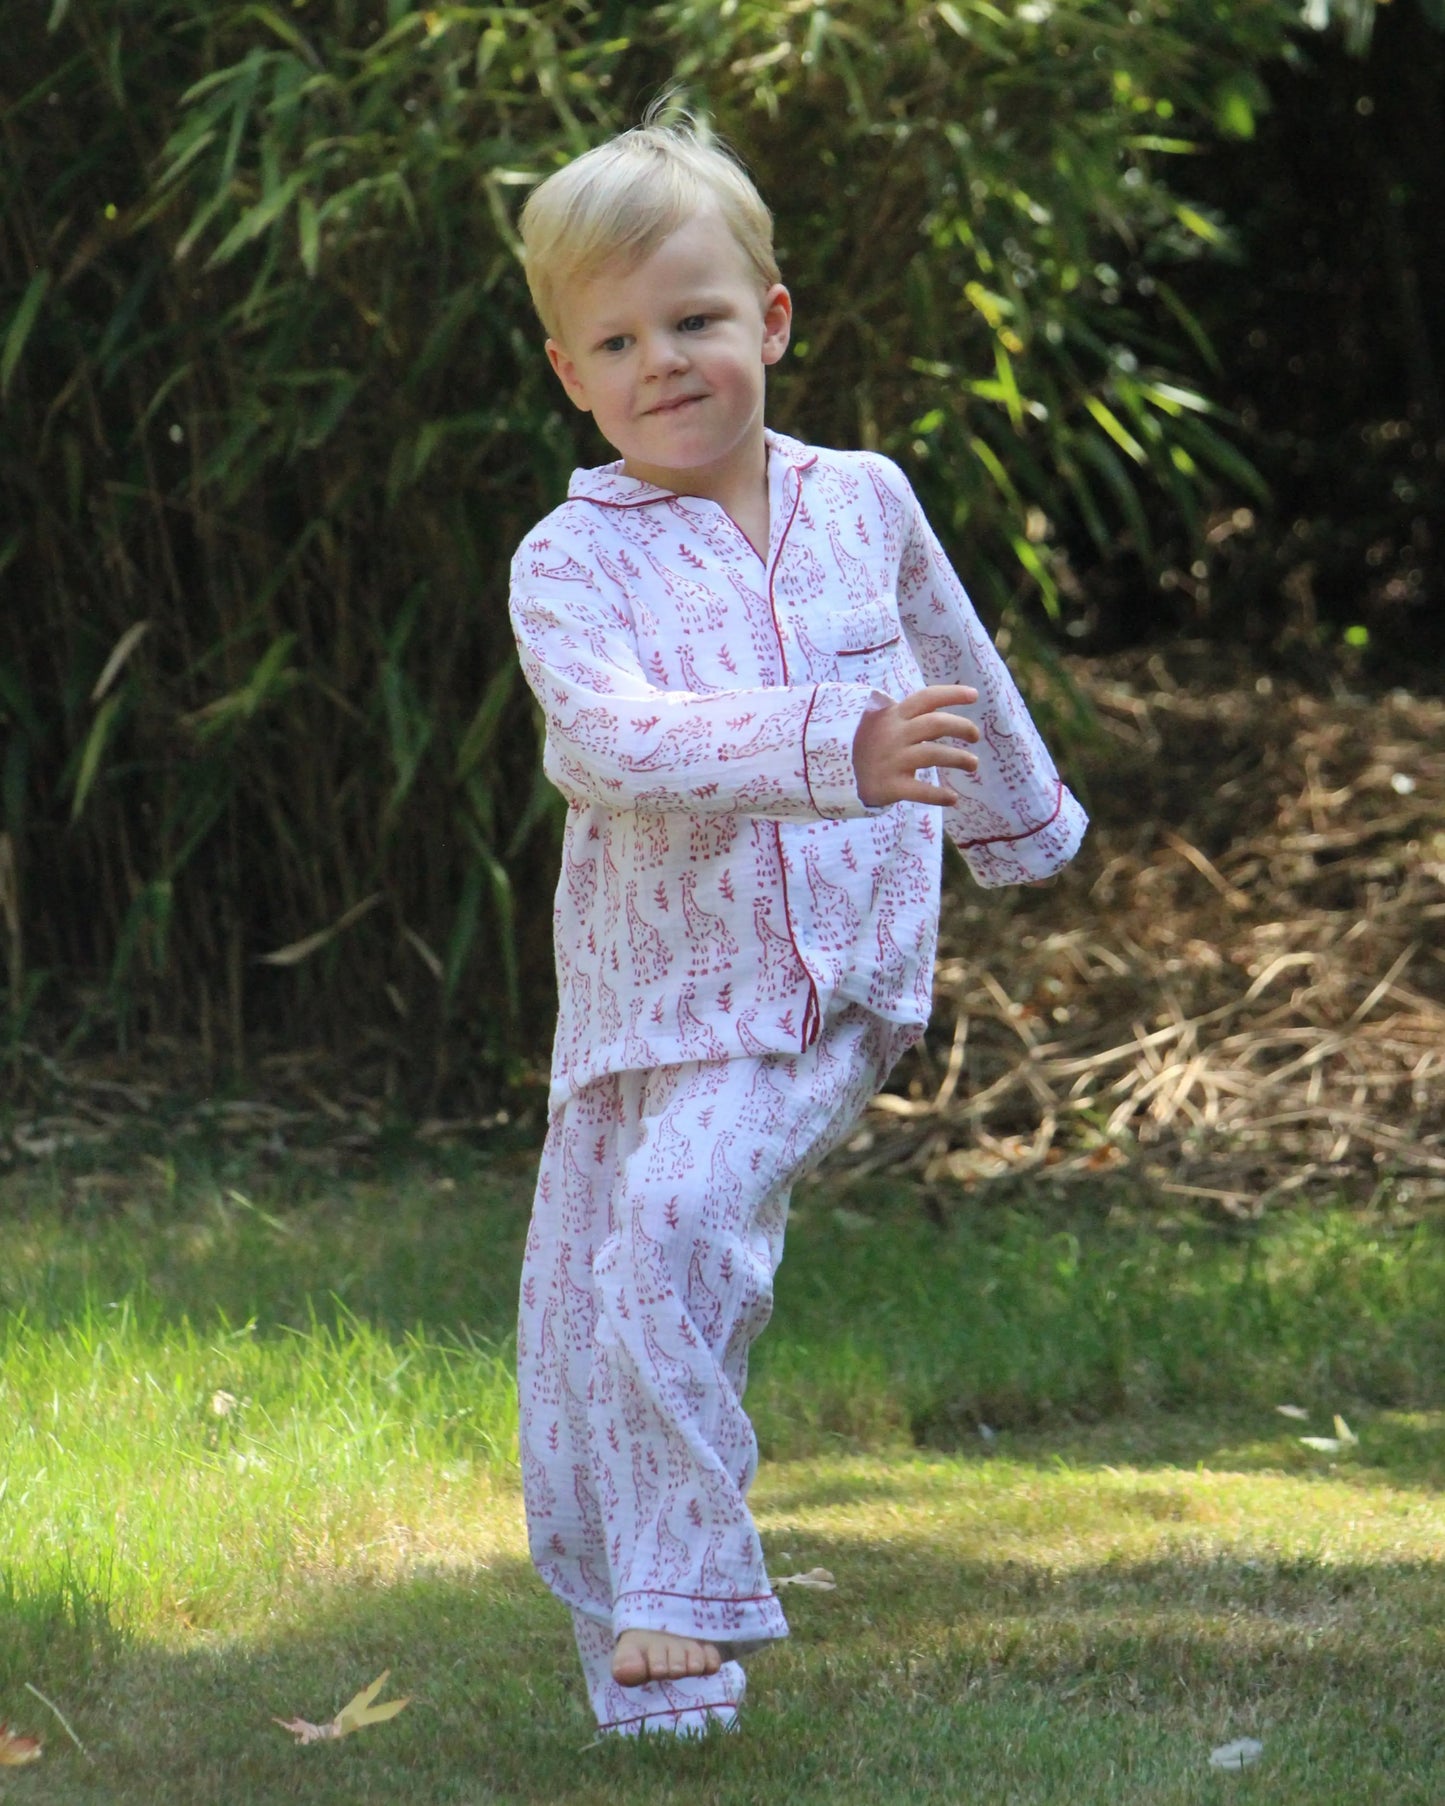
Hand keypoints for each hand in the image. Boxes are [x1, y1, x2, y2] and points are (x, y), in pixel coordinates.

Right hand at [852, 684, 979, 807]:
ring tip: (973, 764)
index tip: (974, 695)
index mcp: (893, 716)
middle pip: (936, 724)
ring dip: (959, 759)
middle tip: (975, 736)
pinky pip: (921, 791)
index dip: (952, 694)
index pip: (926, 698)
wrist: (828, 773)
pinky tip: (952, 799)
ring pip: (934, 754)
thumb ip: (903, 715)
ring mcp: (892, 760)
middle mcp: (894, 734)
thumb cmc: (863, 746)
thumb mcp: (878, 723)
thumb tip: (936, 703)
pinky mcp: (890, 786)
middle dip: (962, 727)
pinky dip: (939, 795)